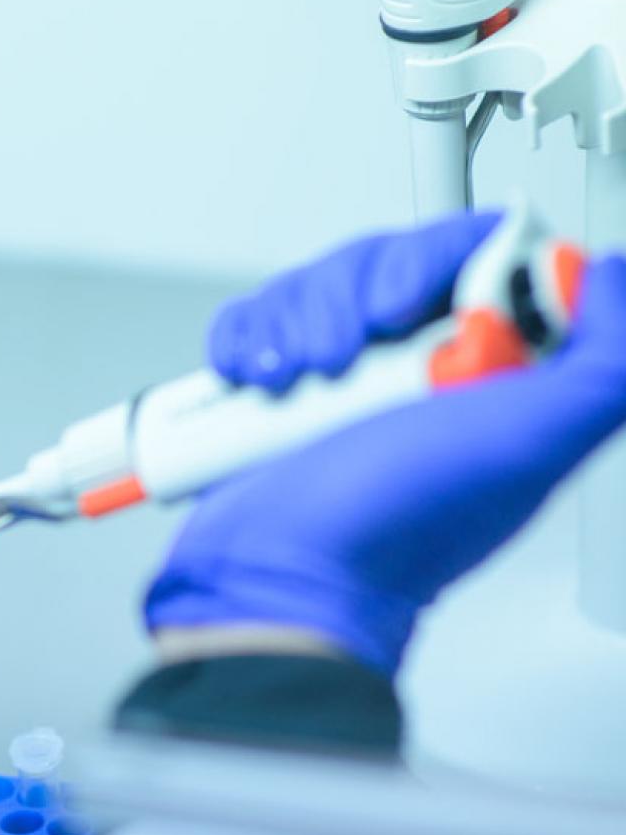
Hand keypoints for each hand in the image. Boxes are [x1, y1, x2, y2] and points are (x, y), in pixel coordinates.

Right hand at [147, 212, 625, 675]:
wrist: (278, 577)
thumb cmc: (394, 533)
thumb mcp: (530, 445)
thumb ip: (603, 363)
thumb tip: (608, 278)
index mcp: (489, 376)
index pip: (476, 256)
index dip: (435, 259)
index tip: (410, 309)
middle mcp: (417, 375)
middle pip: (382, 260)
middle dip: (349, 297)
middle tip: (345, 358)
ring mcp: (341, 385)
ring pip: (313, 285)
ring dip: (291, 322)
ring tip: (295, 381)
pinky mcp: (273, 394)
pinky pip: (253, 321)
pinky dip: (244, 340)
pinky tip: (259, 382)